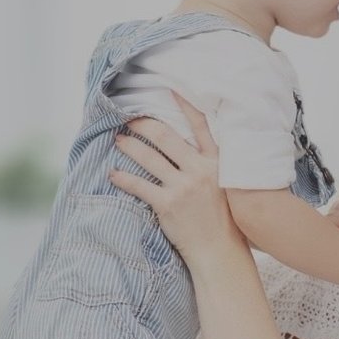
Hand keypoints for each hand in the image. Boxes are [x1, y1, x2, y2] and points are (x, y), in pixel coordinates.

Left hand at [106, 95, 241, 262]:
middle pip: (165, 136)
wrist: (219, 249)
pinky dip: (122, 178)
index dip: (184, 105)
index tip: (169, 90)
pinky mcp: (168, 205)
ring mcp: (183, 187)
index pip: (201, 125)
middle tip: (129, 119)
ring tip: (118, 140)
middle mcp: (199, 170)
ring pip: (148, 158)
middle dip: (143, 124)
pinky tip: (113, 174)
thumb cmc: (221, 218)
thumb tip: (190, 146)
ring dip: (129, 146)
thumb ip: (210, 163)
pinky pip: (139, 185)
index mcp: (216, 162)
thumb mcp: (225, 184)